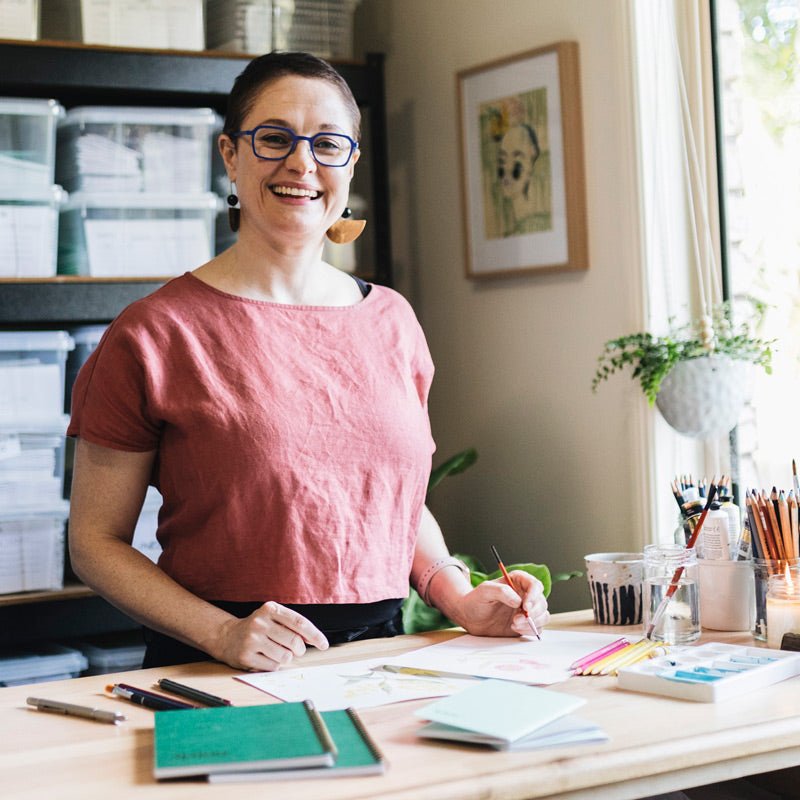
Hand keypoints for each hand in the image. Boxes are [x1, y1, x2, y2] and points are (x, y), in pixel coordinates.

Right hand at [213, 601, 328, 670]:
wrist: (227, 636)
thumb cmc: (259, 628)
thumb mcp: (274, 618)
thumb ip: (293, 625)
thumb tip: (316, 640)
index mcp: (270, 609)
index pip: (299, 622)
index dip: (314, 635)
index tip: (324, 644)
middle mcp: (260, 622)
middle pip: (294, 642)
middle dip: (300, 650)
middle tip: (297, 650)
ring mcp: (252, 639)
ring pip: (285, 656)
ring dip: (286, 658)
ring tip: (276, 652)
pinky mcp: (246, 656)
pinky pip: (273, 667)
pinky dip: (274, 665)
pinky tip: (265, 657)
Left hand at [455, 571, 548, 636]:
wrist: (469, 617)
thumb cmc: (475, 600)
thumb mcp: (484, 591)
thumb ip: (501, 591)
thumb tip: (518, 600)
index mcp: (517, 582)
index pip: (534, 585)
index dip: (534, 595)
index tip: (526, 606)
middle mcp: (524, 595)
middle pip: (541, 601)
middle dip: (533, 612)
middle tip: (517, 619)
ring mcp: (526, 610)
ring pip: (543, 615)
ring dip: (532, 622)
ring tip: (514, 624)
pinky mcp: (525, 624)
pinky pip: (537, 628)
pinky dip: (530, 630)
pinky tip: (514, 629)